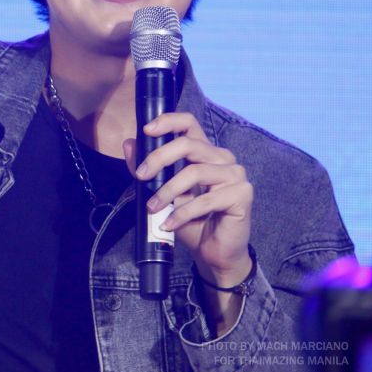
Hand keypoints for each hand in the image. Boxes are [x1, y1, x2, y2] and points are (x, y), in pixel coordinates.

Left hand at [124, 113, 253, 286]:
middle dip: (159, 158)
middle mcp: (222, 157)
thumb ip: (148, 169)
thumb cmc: (189, 218)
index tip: (146, 130)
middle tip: (141, 176)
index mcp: (204, 150)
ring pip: (195, 172)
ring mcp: (235, 174)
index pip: (189, 123)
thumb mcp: (162, 192)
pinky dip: (182, 213)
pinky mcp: (242, 194)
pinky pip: (206, 200)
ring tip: (152, 207)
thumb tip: (128, 144)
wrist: (212, 250)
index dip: (168, 121)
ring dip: (168, 191)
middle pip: (188, 145)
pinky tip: (169, 224)